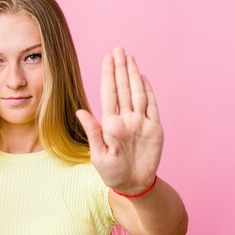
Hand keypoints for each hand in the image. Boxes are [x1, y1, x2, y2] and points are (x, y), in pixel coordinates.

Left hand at [76, 47, 163, 193]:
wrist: (134, 185)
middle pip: (123, 88)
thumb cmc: (112, 172)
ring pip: (137, 93)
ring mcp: (140, 122)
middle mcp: (126, 119)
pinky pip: (152, 106)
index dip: (108, 75)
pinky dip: (148, 91)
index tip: (107, 58)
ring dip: (133, 75)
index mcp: (110, 123)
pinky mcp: (154, 129)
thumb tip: (80, 111)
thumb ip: (93, 132)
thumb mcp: (98, 155)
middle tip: (118, 49)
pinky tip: (143, 77)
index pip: (109, 94)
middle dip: (120, 68)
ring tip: (129, 57)